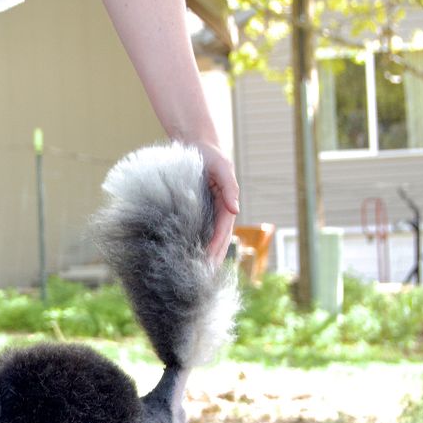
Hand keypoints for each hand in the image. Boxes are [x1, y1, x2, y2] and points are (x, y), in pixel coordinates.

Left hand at [195, 140, 239, 264]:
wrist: (196, 145)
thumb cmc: (210, 155)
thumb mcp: (222, 167)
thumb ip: (229, 187)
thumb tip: (236, 210)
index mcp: (226, 204)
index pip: (223, 231)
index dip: (216, 247)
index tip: (208, 261)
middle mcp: (219, 212)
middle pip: (219, 240)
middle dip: (212, 258)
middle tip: (201, 277)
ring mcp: (209, 213)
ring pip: (209, 239)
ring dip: (205, 256)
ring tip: (195, 274)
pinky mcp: (197, 213)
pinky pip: (198, 232)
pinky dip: (195, 245)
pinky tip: (186, 257)